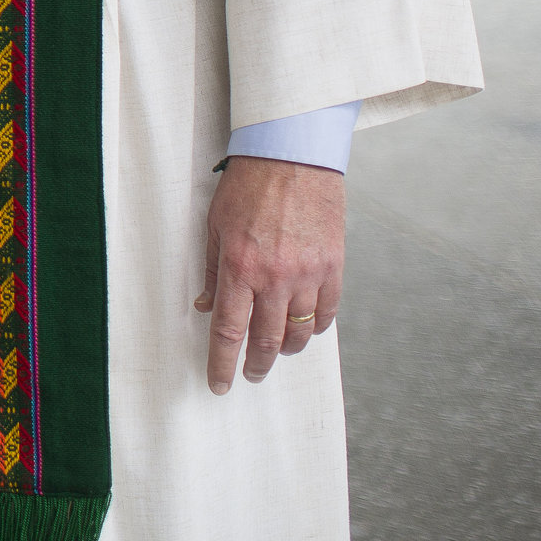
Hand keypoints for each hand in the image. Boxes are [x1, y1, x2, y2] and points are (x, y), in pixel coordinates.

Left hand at [196, 155, 345, 394]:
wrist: (292, 156)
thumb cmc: (247, 187)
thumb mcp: (215, 225)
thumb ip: (213, 271)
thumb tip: (207, 307)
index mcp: (239, 267)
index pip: (229, 331)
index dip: (222, 363)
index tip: (219, 384)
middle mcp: (274, 277)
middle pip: (266, 339)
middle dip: (256, 364)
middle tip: (250, 375)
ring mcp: (308, 274)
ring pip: (300, 332)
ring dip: (287, 349)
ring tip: (277, 352)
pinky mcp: (333, 266)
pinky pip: (327, 311)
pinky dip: (317, 327)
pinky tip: (307, 330)